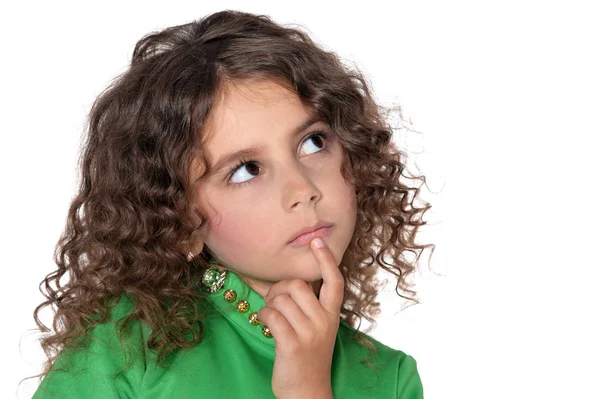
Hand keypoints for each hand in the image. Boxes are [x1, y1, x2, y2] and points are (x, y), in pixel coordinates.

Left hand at [257, 238, 343, 398]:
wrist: (307, 393)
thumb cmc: (307, 358)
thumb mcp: (315, 330)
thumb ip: (303, 306)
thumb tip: (278, 282)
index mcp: (331, 315)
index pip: (335, 281)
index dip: (326, 260)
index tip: (317, 241)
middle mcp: (324, 321)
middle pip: (296, 285)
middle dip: (278, 288)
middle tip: (273, 302)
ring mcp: (309, 333)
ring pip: (280, 299)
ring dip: (268, 304)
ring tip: (270, 316)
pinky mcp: (292, 344)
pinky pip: (271, 315)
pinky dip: (262, 316)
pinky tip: (265, 324)